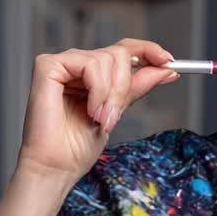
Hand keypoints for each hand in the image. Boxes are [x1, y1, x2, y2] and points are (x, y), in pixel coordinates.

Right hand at [15, 39, 179, 183]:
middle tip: (115, 115)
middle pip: (119, 53)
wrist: (56, 167)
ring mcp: (61, 63)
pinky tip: (89, 110)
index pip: (123, 48)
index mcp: (91, 74)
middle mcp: (76, 64)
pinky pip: (90, 64)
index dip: (148, 50)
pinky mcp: (47, 65)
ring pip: (108, 58)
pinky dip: (98, 90)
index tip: (169, 61)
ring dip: (111, 94)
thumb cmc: (77, 147)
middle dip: (125, 86)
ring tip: (100, 118)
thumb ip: (136, 87)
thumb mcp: (117, 111)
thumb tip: (166, 69)